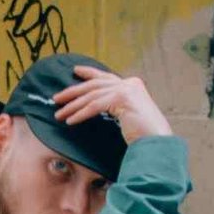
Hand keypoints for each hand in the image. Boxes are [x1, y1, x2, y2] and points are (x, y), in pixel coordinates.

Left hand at [51, 67, 171, 144]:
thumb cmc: (143, 134)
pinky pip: (95, 105)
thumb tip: (97, 106)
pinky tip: (70, 120)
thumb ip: (116, 106)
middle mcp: (130, 83)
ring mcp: (127, 89)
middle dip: (73, 91)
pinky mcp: (122, 98)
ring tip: (59, 114)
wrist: (157, 142)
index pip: (106, 76)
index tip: (75, 71)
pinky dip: (81, 113)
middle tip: (56, 98)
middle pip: (95, 84)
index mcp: (133, 85)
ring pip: (92, 95)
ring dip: (73, 106)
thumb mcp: (128, 115)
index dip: (89, 73)